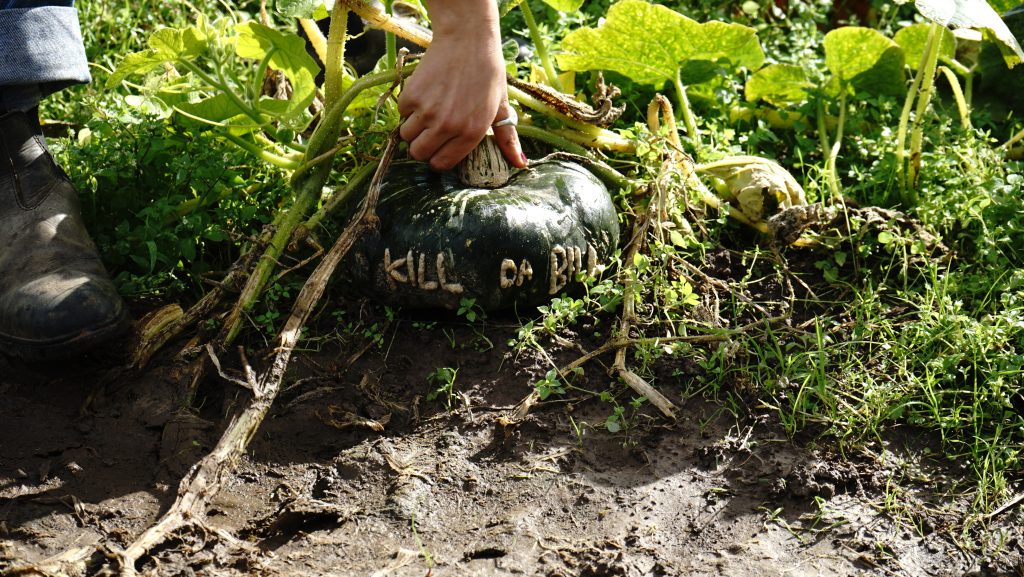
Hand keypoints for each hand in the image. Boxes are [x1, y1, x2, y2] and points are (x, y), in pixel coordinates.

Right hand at [397, 1, 526, 170]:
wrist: (467, 39)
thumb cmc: (488, 73)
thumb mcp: (501, 107)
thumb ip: (507, 139)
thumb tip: (521, 164)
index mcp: (470, 133)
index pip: (441, 163)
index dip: (438, 158)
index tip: (439, 148)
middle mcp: (447, 126)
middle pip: (419, 153)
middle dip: (422, 146)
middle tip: (431, 131)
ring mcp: (427, 111)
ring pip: (406, 136)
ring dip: (413, 128)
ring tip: (427, 113)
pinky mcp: (412, 95)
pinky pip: (401, 113)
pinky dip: (408, 108)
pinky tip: (424, 95)